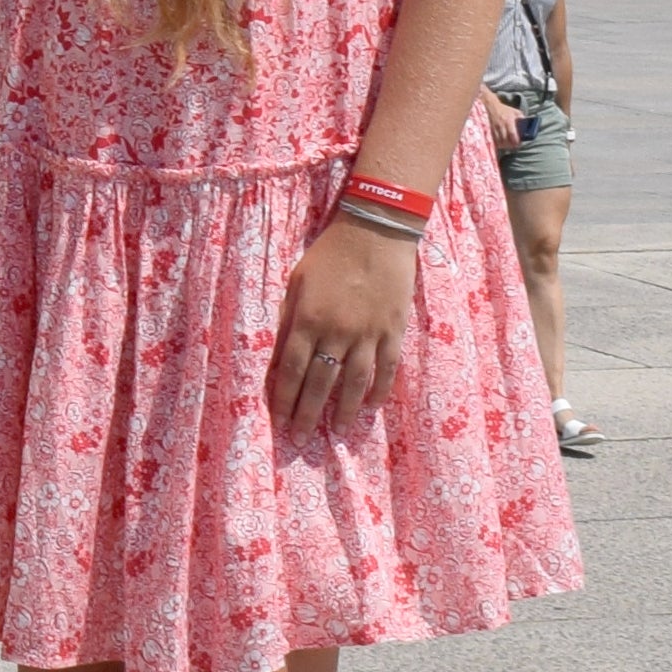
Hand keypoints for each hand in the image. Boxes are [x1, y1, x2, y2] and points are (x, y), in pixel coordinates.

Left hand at [269, 216, 420, 431]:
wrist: (375, 232)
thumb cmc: (329, 253)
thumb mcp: (298, 282)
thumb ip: (291, 318)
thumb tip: (285, 353)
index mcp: (307, 319)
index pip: (292, 369)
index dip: (284, 398)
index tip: (278, 420)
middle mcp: (336, 331)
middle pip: (319, 382)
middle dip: (307, 413)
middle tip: (299, 439)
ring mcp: (368, 333)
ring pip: (353, 382)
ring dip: (343, 410)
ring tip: (335, 432)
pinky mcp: (393, 329)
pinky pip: (386, 368)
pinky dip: (378, 390)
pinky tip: (369, 406)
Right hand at [482, 92, 522, 148]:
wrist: (490, 106)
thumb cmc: (504, 109)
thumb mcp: (515, 112)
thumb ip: (522, 118)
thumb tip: (527, 125)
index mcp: (508, 121)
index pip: (513, 134)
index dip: (516, 141)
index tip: (518, 144)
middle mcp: (500, 125)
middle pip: (505, 140)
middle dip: (510, 145)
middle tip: (513, 146)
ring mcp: (493, 128)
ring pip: (498, 141)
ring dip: (503, 145)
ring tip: (507, 145)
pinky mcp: (488, 130)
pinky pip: (492, 140)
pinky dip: (496, 143)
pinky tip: (499, 143)